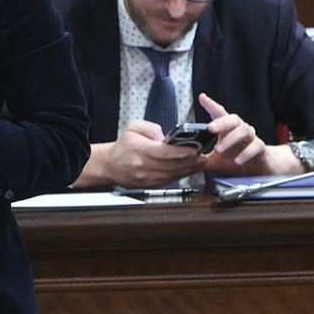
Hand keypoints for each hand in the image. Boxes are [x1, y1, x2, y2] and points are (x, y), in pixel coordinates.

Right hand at [83, 121, 203, 187]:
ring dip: (189, 169)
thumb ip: (150, 127)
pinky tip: (189, 169)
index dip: (183, 152)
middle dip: (191, 161)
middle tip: (204, 156)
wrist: (109, 165)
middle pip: (172, 165)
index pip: (165, 152)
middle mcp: (144, 166)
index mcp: (140, 150)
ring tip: (200, 162)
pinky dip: (181, 175)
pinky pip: (170, 180)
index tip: (196, 149)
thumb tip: (164, 136)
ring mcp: (147, 178)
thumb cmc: (123, 146)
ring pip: (173, 174)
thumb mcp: (133, 128)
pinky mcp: (150, 185)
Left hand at [197, 93, 302, 176]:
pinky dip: (246, 153)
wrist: (261, 169)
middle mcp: (241, 130)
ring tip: (219, 149)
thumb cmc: (236, 161)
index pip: (220, 114)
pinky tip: (238, 160)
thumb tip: (184, 160)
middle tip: (210, 128)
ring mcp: (252, 139)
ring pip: (244, 131)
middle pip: (233, 119)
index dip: (212, 105)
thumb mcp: (215, 161)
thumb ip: (201, 159)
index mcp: (229, 130)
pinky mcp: (261, 150)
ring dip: (231, 139)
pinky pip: (256, 147)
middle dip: (221, 122)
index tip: (203, 98)